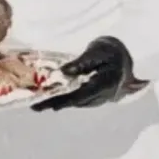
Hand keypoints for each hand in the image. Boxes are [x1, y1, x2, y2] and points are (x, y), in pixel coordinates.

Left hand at [31, 36, 145, 111]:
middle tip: (35, 107)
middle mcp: (104, 94)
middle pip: (76, 101)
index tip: (52, 105)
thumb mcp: (97, 52)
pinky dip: (63, 100)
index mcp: (107, 82)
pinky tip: (48, 100)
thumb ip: (81, 62)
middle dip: (55, 104)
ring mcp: (100, 98)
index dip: (68, 101)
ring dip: (56, 104)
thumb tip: (62, 71)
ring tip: (37, 105)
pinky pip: (77, 100)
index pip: (85, 94)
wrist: (122, 57)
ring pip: (75, 103)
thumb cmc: (110, 51)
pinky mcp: (94, 97)